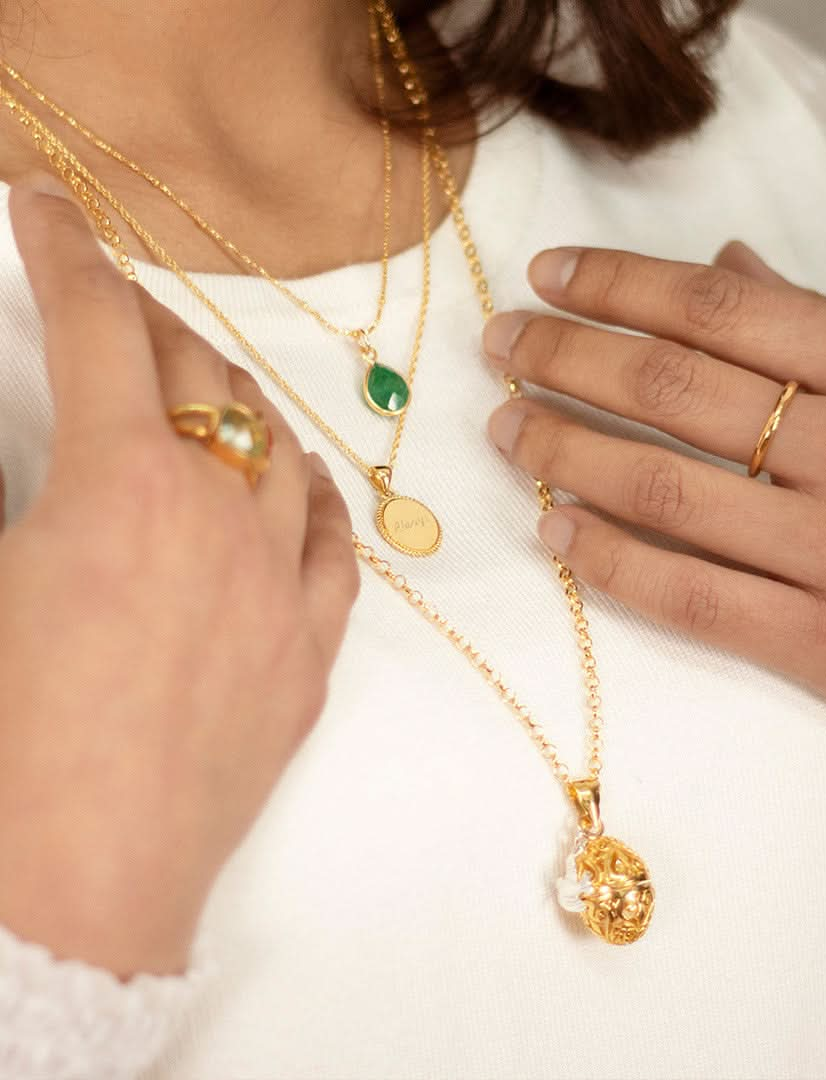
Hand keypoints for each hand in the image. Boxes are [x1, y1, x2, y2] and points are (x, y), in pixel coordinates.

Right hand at [0, 175, 358, 975]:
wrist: (68, 897)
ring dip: (238, 402)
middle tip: (117, 304)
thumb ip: (14, 494)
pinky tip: (304, 485)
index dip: (67, 249)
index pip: (98, 327)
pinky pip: (336, 550)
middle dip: (152, 322)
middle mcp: (218, 520)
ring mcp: (277, 588)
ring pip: (280, 452)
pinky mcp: (307, 658)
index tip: (49, 202)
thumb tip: (46, 465)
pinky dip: (316, 499)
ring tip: (207, 385)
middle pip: (199, 378)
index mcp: (117, 487)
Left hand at [483, 243, 825, 754]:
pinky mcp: (825, 644)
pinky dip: (606, 558)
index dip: (620, 284)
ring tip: (506, 428)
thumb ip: (825, 331)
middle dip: (566, 356)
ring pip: (663, 487)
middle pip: (675, 389)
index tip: (549, 276)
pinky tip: (553, 532)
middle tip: (501, 344)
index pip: (725, 309)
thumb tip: (724, 267)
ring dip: (562, 450)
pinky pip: (687, 593)